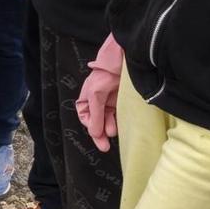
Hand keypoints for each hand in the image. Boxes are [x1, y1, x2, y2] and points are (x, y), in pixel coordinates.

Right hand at [76, 34, 122, 152]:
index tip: (97, 136)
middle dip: (100, 134)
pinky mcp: (122, 101)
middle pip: (97, 121)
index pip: (85, 117)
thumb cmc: (105, 75)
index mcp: (87, 98)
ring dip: (110, 128)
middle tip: (105, 147)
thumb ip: (95, 114)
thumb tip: (94, 133)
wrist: (124, 61)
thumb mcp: (96, 94)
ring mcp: (110, 101)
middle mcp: (98, 101)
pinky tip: (121, 128)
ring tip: (114, 134)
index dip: (90, 127)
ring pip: (109, 120)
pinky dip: (119, 122)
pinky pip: (119, 115)